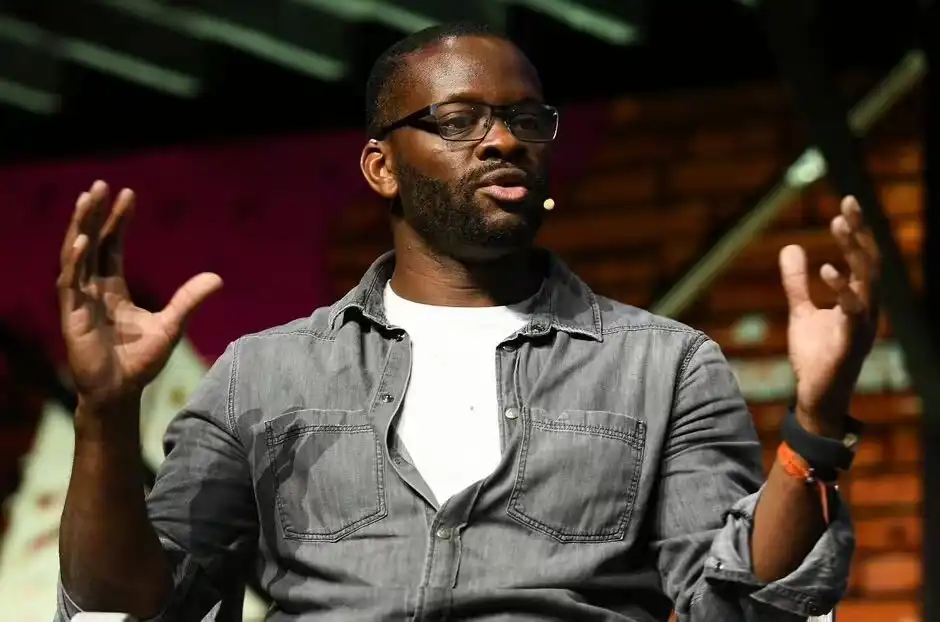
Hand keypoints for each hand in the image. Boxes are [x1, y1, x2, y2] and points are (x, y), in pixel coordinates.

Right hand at [57, 180, 222, 411]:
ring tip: (87, 200)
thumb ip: (190, 299)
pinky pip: (69, 283)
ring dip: (80, 227)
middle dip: (95, 214)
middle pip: (92, 242)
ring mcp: (79, 301)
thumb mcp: (172, 324)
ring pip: (75, 255)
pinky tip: (83, 241)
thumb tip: (218, 277)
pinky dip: (75, 262)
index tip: (128, 194)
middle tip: (101, 185)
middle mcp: (93, 289)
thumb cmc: (141, 361)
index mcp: (113, 288)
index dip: (118, 220)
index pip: (113, 245)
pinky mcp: (71, 316)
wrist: (121, 392)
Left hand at [779, 195, 879, 435]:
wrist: (815, 396)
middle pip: (870, 264)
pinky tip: (827, 270)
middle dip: (859, 233)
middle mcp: (867, 310)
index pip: (862, 259)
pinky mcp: (851, 343)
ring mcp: (862, 326)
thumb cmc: (816, 355)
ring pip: (868, 282)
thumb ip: (796, 282)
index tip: (847, 202)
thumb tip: (791, 247)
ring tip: (838, 226)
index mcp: (859, 301)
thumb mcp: (801, 312)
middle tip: (846, 206)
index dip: (857, 231)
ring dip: (854, 253)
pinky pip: (853, 312)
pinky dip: (843, 290)